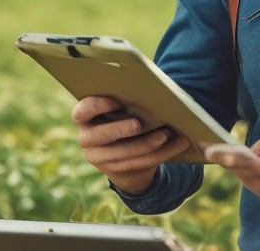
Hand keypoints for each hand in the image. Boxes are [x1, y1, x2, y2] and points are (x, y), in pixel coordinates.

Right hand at [71, 96, 189, 193]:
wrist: (123, 146)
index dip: (96, 106)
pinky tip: (178, 143)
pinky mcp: (118, 170)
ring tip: (165, 133)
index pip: (82, 112)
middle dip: (119, 130)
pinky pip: (139, 164)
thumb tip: (150, 90)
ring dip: (145, 145)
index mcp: (84, 116)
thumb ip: (126, 98)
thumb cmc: (124, 113)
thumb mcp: (121, 105)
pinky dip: (161, 153)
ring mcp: (100, 157)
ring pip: (122, 155)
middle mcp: (87, 138)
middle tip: (139, 123)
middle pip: (99, 136)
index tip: (116, 101)